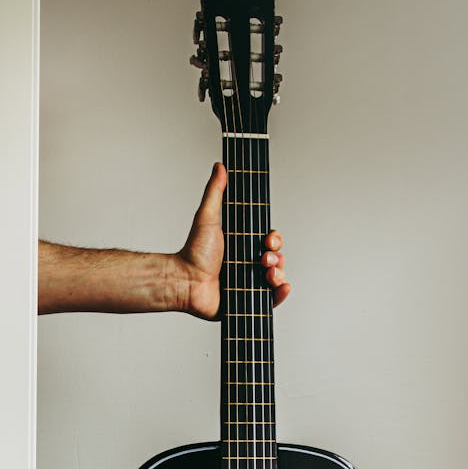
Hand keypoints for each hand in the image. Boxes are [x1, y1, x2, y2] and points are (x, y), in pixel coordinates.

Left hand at [175, 163, 290, 318]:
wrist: (185, 281)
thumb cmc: (193, 252)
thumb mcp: (207, 218)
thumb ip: (215, 192)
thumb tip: (220, 166)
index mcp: (242, 246)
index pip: (269, 241)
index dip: (274, 239)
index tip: (268, 239)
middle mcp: (247, 264)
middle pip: (276, 258)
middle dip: (277, 256)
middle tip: (265, 257)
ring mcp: (248, 284)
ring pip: (276, 277)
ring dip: (279, 273)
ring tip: (267, 272)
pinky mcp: (246, 302)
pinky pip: (271, 300)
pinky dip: (280, 294)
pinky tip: (282, 286)